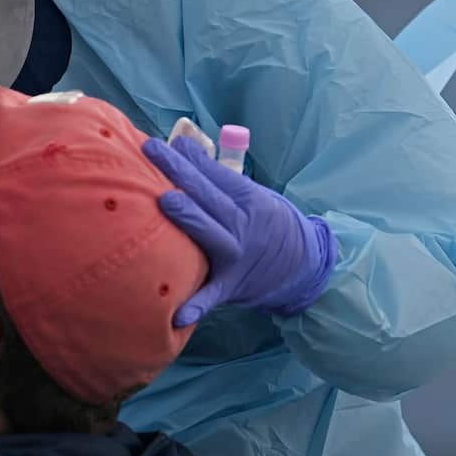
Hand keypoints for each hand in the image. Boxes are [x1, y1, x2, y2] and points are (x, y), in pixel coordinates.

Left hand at [142, 136, 337, 326]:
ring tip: (165, 200)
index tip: (171, 142)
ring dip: (189, 218)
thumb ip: (221, 180)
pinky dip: (197, 305)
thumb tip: (183, 151)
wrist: (304, 267)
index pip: (218, 175)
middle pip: (209, 196)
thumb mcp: (253, 196)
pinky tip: (177, 313)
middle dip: (180, 171)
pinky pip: (212, 295)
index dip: (194, 157)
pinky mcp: (231, 286)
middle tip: (151, 150)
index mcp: (250, 200)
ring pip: (211, 234)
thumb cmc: (266, 224)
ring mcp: (237, 256)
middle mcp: (244, 225)